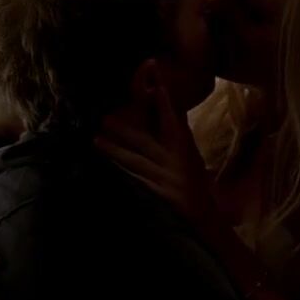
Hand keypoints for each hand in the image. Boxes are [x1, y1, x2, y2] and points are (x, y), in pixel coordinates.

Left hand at [94, 65, 220, 235]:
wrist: (202, 212)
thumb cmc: (192, 176)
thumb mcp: (189, 150)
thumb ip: (178, 126)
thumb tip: (166, 98)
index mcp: (183, 145)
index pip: (172, 120)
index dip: (165, 104)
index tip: (157, 88)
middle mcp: (175, 160)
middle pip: (147, 142)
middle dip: (126, 131)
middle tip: (105, 120)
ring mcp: (165, 178)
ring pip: (136, 162)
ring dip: (116, 152)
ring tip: (97, 140)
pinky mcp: (159, 195)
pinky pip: (137, 183)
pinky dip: (123, 176)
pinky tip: (108, 171)